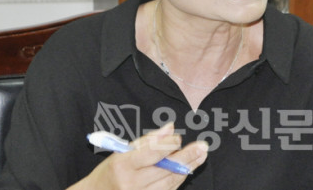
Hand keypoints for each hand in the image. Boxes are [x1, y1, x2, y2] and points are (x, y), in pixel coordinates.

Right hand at [69, 123, 208, 189]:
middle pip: (165, 169)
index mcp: (122, 165)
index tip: (179, 137)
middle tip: (203, 147)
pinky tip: (188, 169)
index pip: (151, 153)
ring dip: (187, 168)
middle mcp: (131, 184)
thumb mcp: (122, 152)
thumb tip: (170, 128)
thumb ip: (147, 140)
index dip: (168, 145)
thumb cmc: (109, 171)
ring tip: (200, 155)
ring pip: (170, 182)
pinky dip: (178, 179)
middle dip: (186, 157)